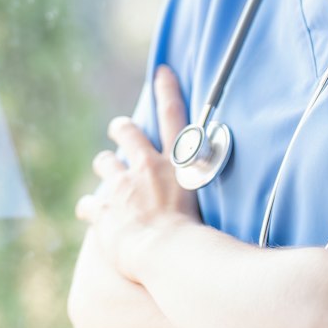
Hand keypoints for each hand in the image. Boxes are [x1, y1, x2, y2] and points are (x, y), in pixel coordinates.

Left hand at [74, 65, 200, 280]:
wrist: (170, 255)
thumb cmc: (199, 236)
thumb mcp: (212, 202)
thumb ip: (213, 189)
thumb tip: (239, 193)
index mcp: (175, 163)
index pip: (174, 116)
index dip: (167, 90)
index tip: (161, 72)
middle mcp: (146, 168)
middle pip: (129, 133)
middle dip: (122, 128)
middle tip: (119, 128)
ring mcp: (122, 187)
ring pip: (105, 162)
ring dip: (106, 165)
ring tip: (107, 172)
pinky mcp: (104, 210)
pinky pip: (88, 204)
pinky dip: (89, 209)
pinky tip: (90, 214)